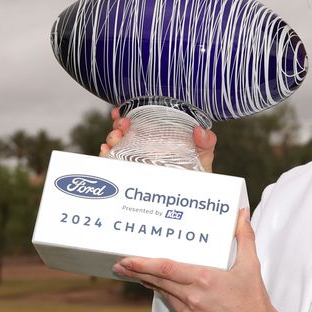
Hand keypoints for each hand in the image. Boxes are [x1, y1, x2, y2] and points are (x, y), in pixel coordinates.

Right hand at [99, 106, 217, 171]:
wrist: (193, 202)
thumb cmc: (196, 178)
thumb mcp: (203, 157)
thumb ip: (205, 143)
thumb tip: (200, 131)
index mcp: (157, 141)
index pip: (138, 124)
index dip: (128, 114)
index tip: (122, 109)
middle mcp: (141, 152)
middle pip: (123, 133)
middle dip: (118, 125)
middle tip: (123, 124)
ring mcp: (133, 165)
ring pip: (115, 148)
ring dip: (112, 138)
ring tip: (116, 137)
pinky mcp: (128, 179)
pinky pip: (111, 167)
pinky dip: (105, 156)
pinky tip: (107, 150)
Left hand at [113, 209, 298, 311]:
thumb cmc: (255, 302)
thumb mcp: (251, 266)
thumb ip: (244, 238)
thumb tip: (241, 215)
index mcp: (204, 280)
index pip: (166, 269)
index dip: (143, 264)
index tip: (126, 260)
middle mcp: (193, 299)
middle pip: (158, 283)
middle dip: (138, 273)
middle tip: (121, 265)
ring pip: (166, 297)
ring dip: (155, 286)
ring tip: (143, 276)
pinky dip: (174, 301)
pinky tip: (173, 295)